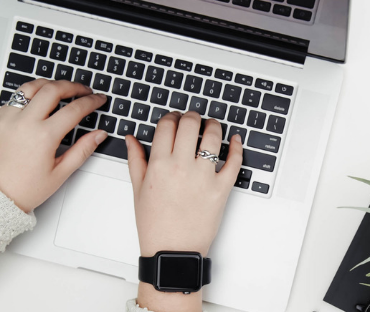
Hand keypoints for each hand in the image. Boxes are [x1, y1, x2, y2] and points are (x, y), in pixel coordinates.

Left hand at [0, 79, 107, 212]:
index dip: (91, 101)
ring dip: (50, 84)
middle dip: (73, 86)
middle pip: (53, 89)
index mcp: (43, 136)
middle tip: (84, 90)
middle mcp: (25, 122)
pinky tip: (38, 101)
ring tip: (61, 89)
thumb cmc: (23, 189)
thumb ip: (82, 150)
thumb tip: (98, 135)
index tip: (98, 100)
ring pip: (31, 87)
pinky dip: (30, 94)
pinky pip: (16, 98)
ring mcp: (8, 118)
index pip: (74, 109)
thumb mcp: (60, 173)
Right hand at [126, 111, 241, 310]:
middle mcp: (181, 167)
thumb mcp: (138, 190)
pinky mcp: (222, 188)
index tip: (174, 119)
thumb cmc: (155, 225)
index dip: (171, 117)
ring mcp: (204, 177)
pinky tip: (235, 140)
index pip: (167, 125)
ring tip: (212, 127)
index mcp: (159, 165)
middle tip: (193, 119)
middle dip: (192, 116)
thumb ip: (136, 160)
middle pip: (190, 124)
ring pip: (213, 137)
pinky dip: (237, 147)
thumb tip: (131, 139)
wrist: (172, 251)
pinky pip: (234, 161)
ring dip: (214, 126)